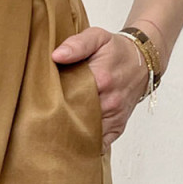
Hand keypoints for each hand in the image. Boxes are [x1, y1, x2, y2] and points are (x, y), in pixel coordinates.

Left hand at [52, 26, 150, 148]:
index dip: (53, 101)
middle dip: (59, 121)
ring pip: (87, 135)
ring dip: (71, 135)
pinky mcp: (117, 128)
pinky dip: (86, 145)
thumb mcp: (97, 38)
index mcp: (101, 79)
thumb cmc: (116, 51)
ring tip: (52, 133)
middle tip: (40, 121)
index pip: (70, 97)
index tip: (40, 102)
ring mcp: (114, 118)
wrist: (142, 62)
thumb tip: (56, 55)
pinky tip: (72, 141)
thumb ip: (77, 44)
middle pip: (77, 119)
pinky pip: (99, 144)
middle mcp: (109, 102)